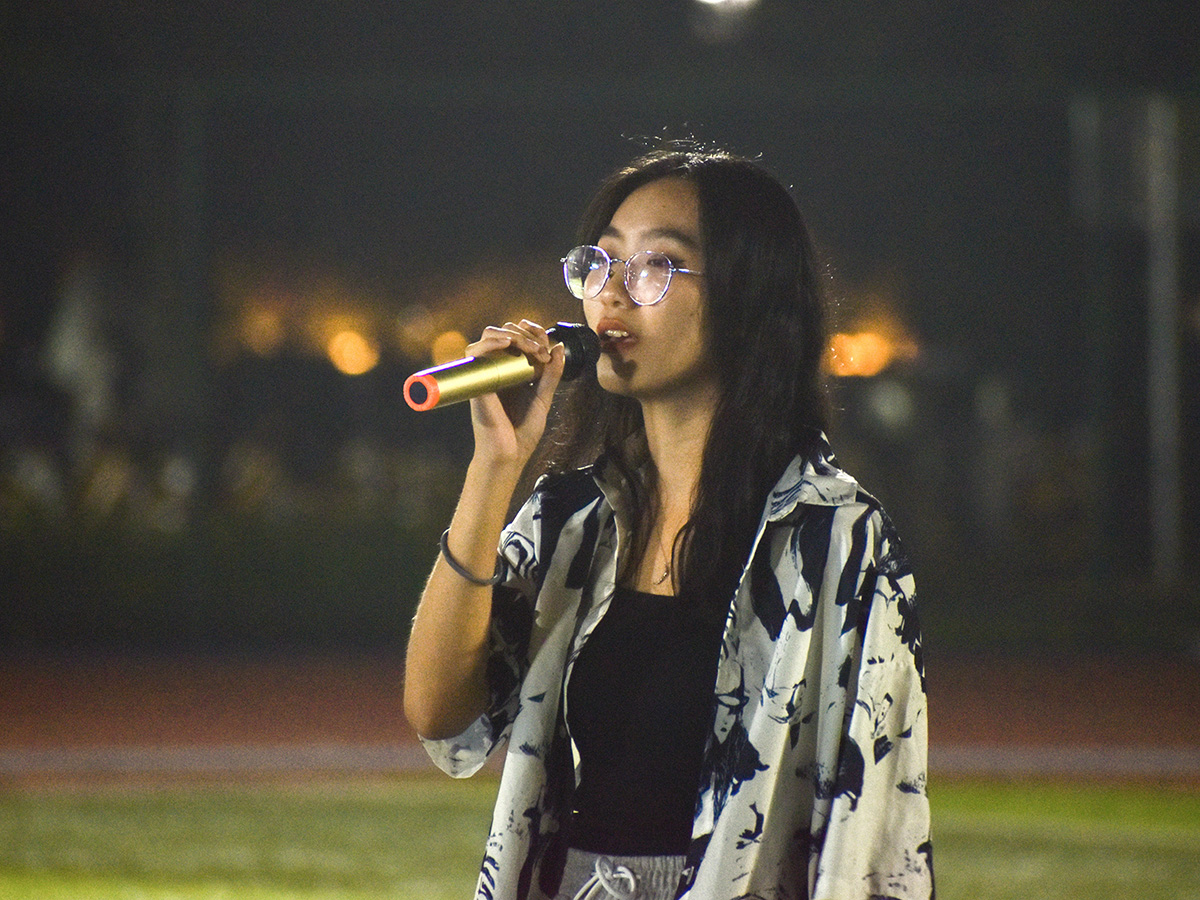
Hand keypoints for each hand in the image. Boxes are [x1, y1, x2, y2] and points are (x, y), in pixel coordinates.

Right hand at [466, 320, 565, 466]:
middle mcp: (497, 370)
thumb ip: (551, 375)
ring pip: (489, 336)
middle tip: (541, 350)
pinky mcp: (477, 382)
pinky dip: (489, 342)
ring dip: (512, 334)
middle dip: (525, 332)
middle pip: (503, 332)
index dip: (532, 332)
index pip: (517, 338)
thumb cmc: (522, 433)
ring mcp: (485, 374)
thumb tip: (558, 347)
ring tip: (530, 348)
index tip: (548, 344)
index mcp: (512, 372)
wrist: (509, 455)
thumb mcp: (543, 399)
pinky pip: (474, 353)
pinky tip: (507, 344)